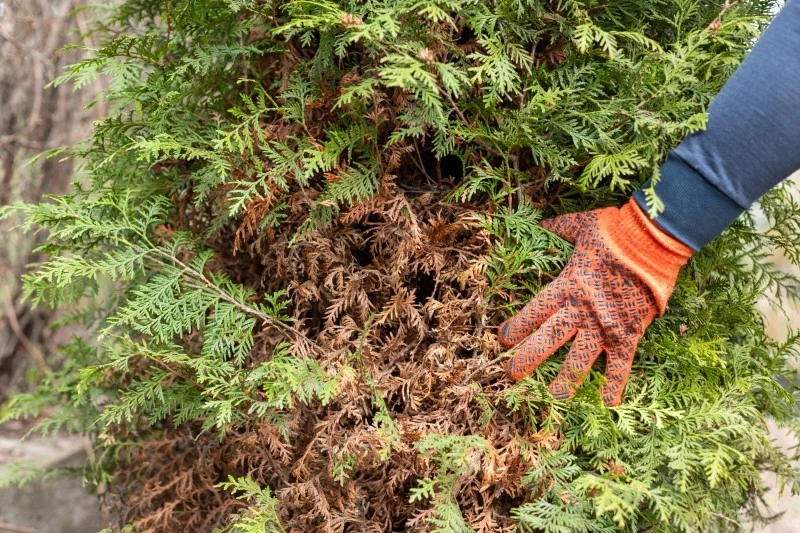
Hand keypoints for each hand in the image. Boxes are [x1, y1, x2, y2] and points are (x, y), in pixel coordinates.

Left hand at [498, 199, 691, 405]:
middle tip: (512, 374)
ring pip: (579, 360)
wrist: (654, 240)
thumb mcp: (580, 225)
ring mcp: (604, 326)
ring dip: (566, 380)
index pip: (534, 311)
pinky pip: (620, 366)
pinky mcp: (629, 335)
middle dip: (528, 358)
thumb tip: (540, 224)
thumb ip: (558, 228)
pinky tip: (607, 404)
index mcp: (566, 285)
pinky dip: (615, 385)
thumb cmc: (616, 230)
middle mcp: (580, 310)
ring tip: (554, 394)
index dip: (517, 327)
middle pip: (548, 340)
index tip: (502, 339)